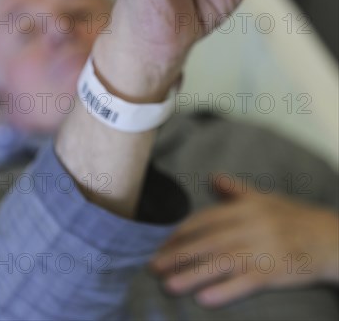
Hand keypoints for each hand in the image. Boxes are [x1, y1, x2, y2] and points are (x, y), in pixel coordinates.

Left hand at [150, 181, 337, 306]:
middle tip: (155, 266)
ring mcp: (263, 248)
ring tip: (169, 285)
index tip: (162, 244)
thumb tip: (212, 178)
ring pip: (221, 262)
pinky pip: (246, 282)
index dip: (182, 232)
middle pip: (208, 241)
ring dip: (193, 274)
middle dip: (179, 254)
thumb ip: (235, 190)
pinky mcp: (276, 271)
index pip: (206, 219)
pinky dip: (225, 290)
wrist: (329, 237)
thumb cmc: (293, 217)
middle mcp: (251, 225)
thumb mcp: (264, 198)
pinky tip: (205, 299)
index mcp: (246, 207)